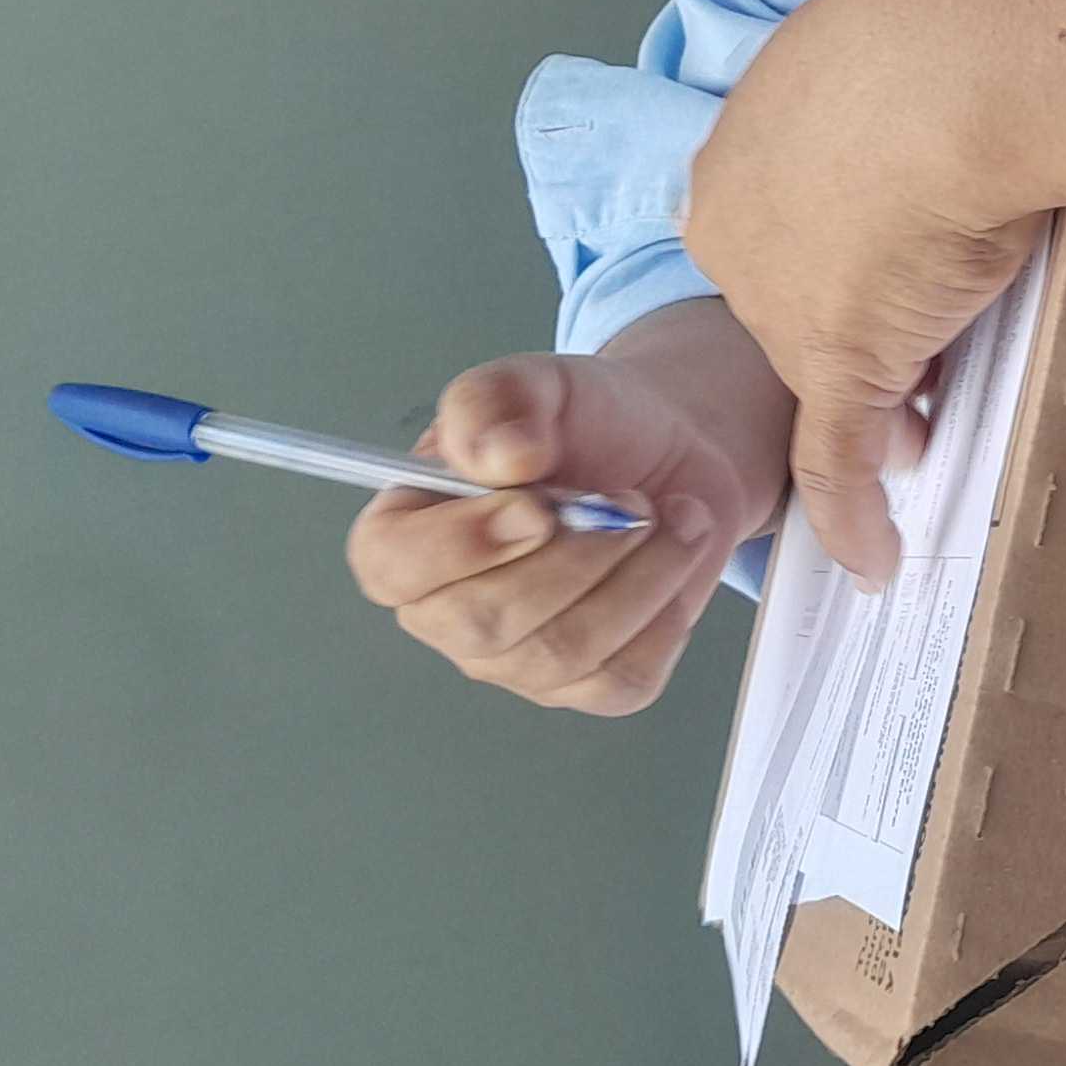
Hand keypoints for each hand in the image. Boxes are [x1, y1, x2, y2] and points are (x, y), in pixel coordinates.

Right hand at [343, 342, 777, 715]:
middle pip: (483, 623)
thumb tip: (499, 457)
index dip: (458, 546)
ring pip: (563, 653)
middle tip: (628, 500)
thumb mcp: (536, 381)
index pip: (392, 567)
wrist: (667, 453)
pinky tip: (674, 559)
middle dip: (575, 556)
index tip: (536, 508)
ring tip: (668, 515)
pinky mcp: (586, 684)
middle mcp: (448, 610)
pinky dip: (666, 614)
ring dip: (637, 577)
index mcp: (408, 532)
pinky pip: (623, 679)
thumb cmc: (583, 421)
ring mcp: (515, 659)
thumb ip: (495, 400)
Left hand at [685, 0, 1044, 587]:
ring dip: (876, 404)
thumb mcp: (903, 37)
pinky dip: (850, 515)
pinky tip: (873, 560)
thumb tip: (953, 104)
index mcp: (742, 147)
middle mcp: (738, 228)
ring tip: (940, 415)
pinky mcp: (839, 363)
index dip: (838, 256)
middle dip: (857, 329)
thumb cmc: (948, 28)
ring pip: (823, 374)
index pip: (774, 227)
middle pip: (790, 304)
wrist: (961, 64)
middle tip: (929, 339)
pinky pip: (834, 459)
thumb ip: (904, 88)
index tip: (891, 265)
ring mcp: (785, 303)